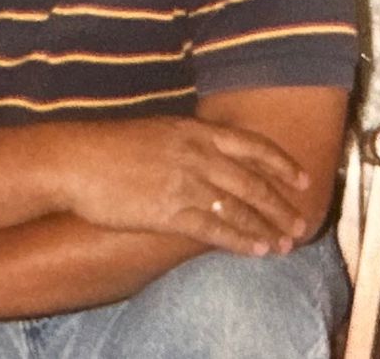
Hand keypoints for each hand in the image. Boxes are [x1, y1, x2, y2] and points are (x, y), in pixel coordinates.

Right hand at [70, 116, 310, 255]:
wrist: (76, 160)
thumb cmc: (112, 146)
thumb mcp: (160, 130)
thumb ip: (191, 140)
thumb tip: (213, 151)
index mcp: (196, 130)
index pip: (253, 146)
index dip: (282, 164)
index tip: (303, 179)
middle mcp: (198, 155)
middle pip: (254, 181)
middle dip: (282, 204)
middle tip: (303, 221)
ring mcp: (186, 184)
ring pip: (240, 208)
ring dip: (267, 226)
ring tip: (287, 242)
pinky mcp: (169, 212)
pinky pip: (215, 229)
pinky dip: (241, 240)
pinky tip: (258, 250)